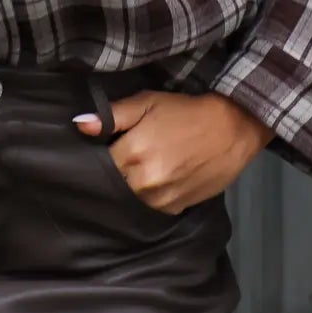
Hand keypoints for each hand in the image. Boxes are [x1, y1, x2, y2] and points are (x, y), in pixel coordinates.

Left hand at [74, 91, 272, 213]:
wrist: (231, 130)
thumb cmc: (185, 112)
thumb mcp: (147, 102)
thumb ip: (113, 116)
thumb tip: (80, 126)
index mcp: (132, 154)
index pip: (98, 166)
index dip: (96, 159)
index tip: (97, 153)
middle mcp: (144, 183)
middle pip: (112, 186)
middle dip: (111, 176)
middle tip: (117, 162)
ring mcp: (160, 200)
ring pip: (129, 200)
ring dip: (128, 189)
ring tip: (134, 172)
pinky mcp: (175, 210)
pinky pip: (149, 208)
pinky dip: (146, 198)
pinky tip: (151, 183)